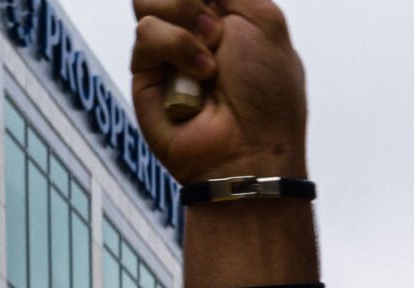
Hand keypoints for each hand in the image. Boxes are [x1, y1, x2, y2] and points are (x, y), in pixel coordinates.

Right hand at [131, 0, 307, 181]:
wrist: (249, 148)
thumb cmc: (267, 93)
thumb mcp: (264, 19)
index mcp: (225, 15)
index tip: (221, 10)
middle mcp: (193, 29)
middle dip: (194, 2)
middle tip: (218, 31)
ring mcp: (168, 51)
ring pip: (148, 2)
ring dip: (185, 19)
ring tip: (211, 55)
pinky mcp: (146, 73)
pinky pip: (146, 33)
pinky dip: (176, 47)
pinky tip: (200, 74)